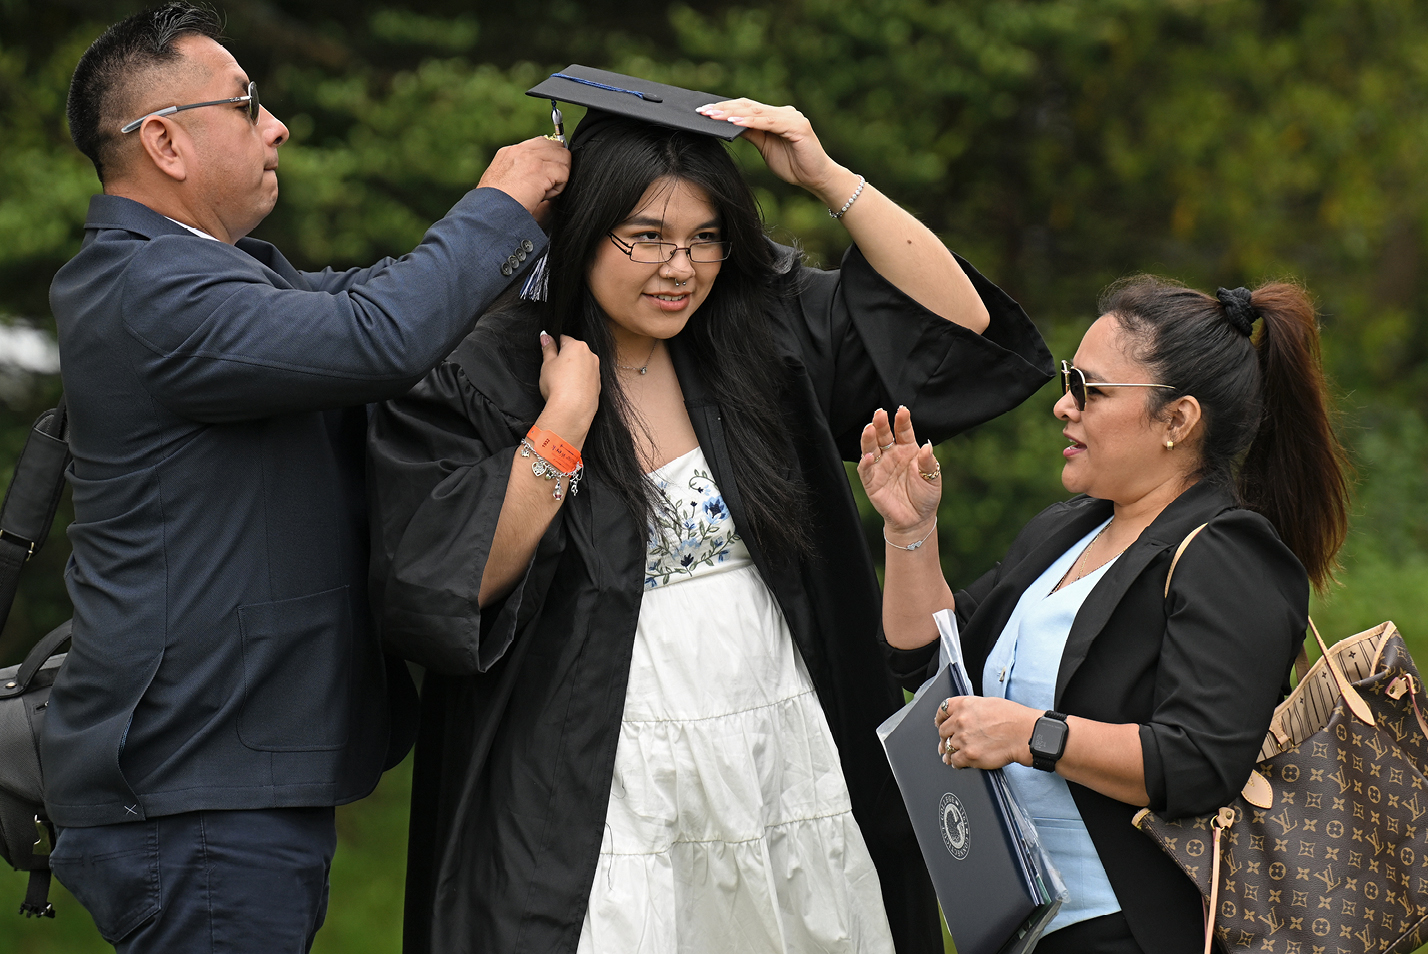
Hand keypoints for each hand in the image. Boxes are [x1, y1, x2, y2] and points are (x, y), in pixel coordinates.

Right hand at [478, 137, 571, 215]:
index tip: (546, 177)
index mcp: (509, 153)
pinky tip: (544, 196)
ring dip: (559, 176)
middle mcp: (520, 151)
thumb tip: (542, 180)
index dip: (550, 159)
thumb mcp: (502, 183)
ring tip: (544, 192)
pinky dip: (559, 187)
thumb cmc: (494, 207)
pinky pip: (564, 173)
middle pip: (555, 146)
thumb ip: (520, 174)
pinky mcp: (540, 169)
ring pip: (563, 157)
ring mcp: (531, 158)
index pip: (540, 143)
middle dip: (558, 165)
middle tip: (548, 185)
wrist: (490, 212)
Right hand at [537, 332, 599, 444]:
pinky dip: (580, 381)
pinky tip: (570, 390)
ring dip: (573, 370)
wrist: (572, 409)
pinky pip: (587, 378)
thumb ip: (548, 348)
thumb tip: (546, 336)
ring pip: (582, 365)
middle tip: (554, 370)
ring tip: (562, 382)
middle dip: (565, 358)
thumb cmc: (558, 385)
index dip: (554, 346)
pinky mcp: (598, 385)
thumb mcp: (547, 364)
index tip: (549, 354)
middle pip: (575, 352)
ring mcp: (596, 371)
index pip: (564, 339)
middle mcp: (590, 356)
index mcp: (577, 346)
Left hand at [696, 99, 845, 200]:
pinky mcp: (797, 127)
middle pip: (748, 106)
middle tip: (702, 111)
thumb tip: (730, 125)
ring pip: (756, 112)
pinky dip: (750, 122)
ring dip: (732, 113)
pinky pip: (769, 122)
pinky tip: (734, 123)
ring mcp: (791, 117)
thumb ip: (752, 134)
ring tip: (713, 115)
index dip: (725, 108)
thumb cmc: (794, 165)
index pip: (746, 108)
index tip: (704, 112)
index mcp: (776, 116)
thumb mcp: (766, 148)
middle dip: (724, 109)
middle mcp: (784, 112)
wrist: (817, 179)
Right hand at [856, 407, 941, 536]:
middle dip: (881, 423)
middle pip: (884, 435)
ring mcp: (880, 467)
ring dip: (869, 438)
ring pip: (871, 448)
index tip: (902, 410)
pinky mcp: (871, 482)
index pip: (903, 431)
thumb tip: (927, 446)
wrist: (916, 520)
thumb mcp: (933, 478)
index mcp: (908, 450)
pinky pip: (866, 470)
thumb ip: (928, 462)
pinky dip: (866, 462)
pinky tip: (869, 456)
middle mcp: (892, 455)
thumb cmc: (926, 496)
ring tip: (870, 428)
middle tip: (880, 413)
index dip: (902, 421)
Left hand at [935, 696, 1038, 769]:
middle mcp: (960, 721)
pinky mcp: (969, 755)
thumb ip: (972, 709)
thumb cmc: (1013, 718)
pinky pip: (955, 761)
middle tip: (946, 742)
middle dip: (945, 737)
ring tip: (949, 755)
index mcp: (964, 705)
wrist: (1024, 733)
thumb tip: (964, 716)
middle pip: (943, 731)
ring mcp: (963, 739)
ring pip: (947, 747)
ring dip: (948, 752)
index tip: (939, 724)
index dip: (940, 719)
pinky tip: (958, 763)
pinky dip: (955, 763)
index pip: (942, 710)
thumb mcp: (988, 703)